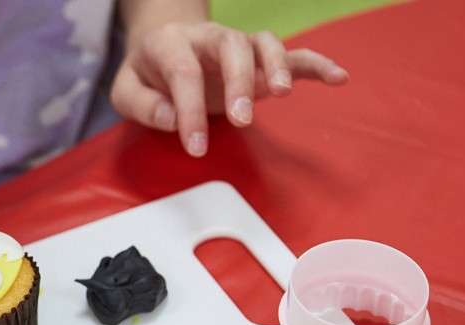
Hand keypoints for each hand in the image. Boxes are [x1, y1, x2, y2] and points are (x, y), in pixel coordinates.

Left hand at [110, 22, 348, 156]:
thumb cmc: (147, 73)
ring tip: (281, 95)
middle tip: (241, 120)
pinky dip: (315, 65)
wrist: (163, 44)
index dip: (189, 109)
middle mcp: (208, 38)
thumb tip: (174, 119)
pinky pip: (293, 55)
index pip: (183, 72)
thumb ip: (144, 104)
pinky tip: (338, 78)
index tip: (195, 147)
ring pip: (263, 43)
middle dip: (238, 80)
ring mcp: (238, 46)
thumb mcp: (126, 90)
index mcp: (170, 44)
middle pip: (231, 46)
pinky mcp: (260, 60)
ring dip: (276, 66)